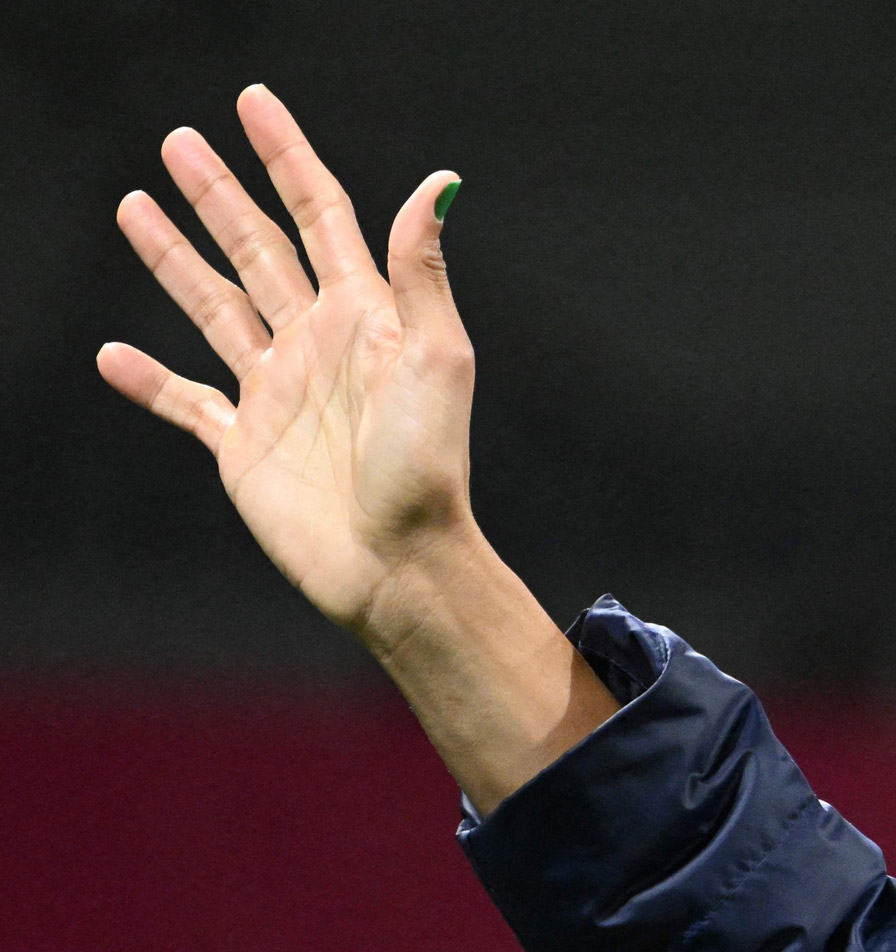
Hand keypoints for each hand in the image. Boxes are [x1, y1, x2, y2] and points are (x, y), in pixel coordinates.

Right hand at [98, 86, 612, 808]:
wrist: (400, 561)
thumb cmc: (428, 466)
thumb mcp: (437, 357)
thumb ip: (420, 270)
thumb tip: (438, 181)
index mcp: (365, 318)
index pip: (320, 217)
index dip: (287, 159)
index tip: (253, 103)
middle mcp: (317, 346)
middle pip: (257, 249)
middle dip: (218, 194)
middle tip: (178, 141)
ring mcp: (276, 393)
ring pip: (215, 308)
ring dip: (175, 259)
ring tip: (134, 205)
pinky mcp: (244, 447)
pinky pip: (187, 403)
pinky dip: (148, 381)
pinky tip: (113, 356)